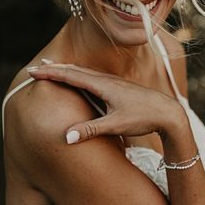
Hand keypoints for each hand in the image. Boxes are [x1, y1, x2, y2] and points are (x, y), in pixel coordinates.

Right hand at [26, 62, 184, 143]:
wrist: (170, 113)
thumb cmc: (144, 118)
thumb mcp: (116, 125)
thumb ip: (90, 130)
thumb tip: (65, 137)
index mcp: (104, 85)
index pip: (71, 76)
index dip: (51, 73)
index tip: (33, 71)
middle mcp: (108, 80)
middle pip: (77, 71)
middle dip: (56, 68)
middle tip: (38, 66)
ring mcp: (115, 83)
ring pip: (87, 73)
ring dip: (69, 70)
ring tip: (56, 68)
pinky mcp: (121, 88)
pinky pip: (95, 78)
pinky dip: (82, 75)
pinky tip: (83, 79)